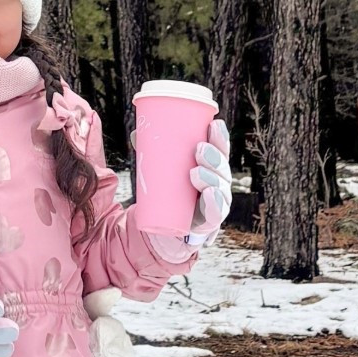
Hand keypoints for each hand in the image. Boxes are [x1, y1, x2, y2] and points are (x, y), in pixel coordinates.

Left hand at [142, 117, 231, 260]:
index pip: (220, 152)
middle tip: (198, 149)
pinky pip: (214, 215)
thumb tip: (135, 133)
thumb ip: (149, 155)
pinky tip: (210, 194)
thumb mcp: (158, 173)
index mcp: (210, 170)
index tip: (214, 124)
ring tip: (195, 172)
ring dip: (211, 179)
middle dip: (214, 158)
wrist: (160, 232)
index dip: (220, 139)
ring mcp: (214, 207)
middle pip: (222, 169)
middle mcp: (218, 187)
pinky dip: (214, 205)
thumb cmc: (164, 196)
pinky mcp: (207, 226)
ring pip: (219, 190)